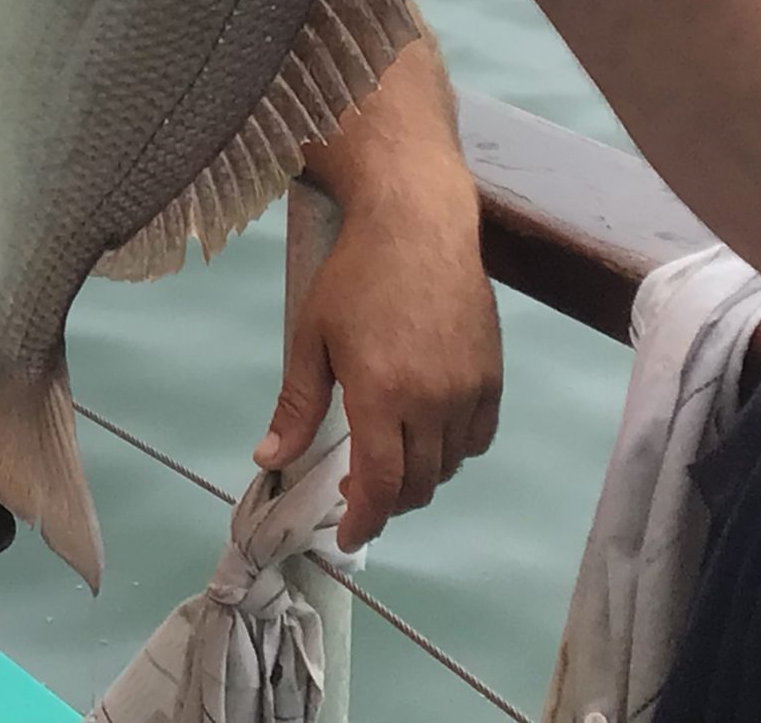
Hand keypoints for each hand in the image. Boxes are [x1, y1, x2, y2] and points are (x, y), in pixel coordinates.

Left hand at [259, 174, 502, 552]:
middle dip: (389, 502)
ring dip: (421, 476)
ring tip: (392, 457)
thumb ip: (296, 405)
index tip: (348, 536)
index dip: (365, 520)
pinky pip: (478, 437)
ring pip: (450, 465)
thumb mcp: (311, 337)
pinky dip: (454, 450)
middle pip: (419, 485)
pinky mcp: (492, 376)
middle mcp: (432, 401)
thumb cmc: (354, 275)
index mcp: (382, 394)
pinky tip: (429, 433)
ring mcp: (469, 390)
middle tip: (361, 492)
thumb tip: (268, 459)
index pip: (381, 485)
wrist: (418, 223)